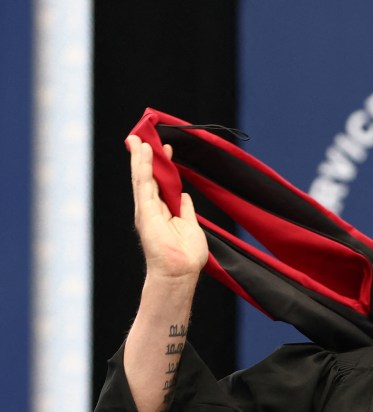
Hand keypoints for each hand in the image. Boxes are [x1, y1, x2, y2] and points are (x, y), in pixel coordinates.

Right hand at [128, 134, 207, 280]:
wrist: (180, 272)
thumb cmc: (186, 255)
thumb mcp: (190, 225)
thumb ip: (186, 210)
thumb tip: (184, 196)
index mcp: (164, 212)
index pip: (161, 183)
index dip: (163, 166)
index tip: (166, 149)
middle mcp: (152, 209)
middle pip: (148, 178)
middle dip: (147, 158)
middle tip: (145, 138)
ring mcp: (147, 210)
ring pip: (142, 178)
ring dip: (141, 158)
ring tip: (140, 140)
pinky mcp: (145, 212)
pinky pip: (143, 185)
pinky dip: (142, 168)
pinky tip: (142, 154)